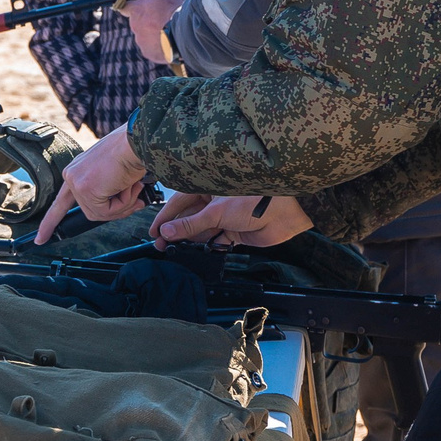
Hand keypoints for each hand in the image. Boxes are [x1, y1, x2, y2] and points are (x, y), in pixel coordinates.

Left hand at [34, 124, 148, 246]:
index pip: (60, 202)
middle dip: (117, 210)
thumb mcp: (114, 176)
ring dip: (124, 205)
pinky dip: (124, 203)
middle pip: (91, 212)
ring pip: (100, 214)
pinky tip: (127, 186)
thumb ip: (110, 194)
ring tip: (132, 186)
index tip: (40, 239)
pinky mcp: (85, 188)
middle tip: (136, 198)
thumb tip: (123, 210)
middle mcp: (72, 175)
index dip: (50, 222)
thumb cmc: (132, 153)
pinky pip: (107, 212)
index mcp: (77, 171)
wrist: (137, 142)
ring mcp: (76, 182)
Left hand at [117, 0, 186, 65]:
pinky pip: (151, 48)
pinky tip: (169, 41)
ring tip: (169, 31)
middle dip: (146, 20)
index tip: (141, 6)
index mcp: (136, 11)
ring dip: (152, 33)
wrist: (187, 34)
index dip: (132, 6)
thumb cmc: (174, 11)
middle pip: (137, 22)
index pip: (124, 7)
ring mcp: (141, 42)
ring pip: (144, 36)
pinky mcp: (149, 53)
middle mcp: (135, 27)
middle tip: (163, 18)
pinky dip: (158, 46)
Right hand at [153, 192, 312, 249]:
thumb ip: (191, 224)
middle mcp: (214, 201)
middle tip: (160, 245)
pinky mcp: (233, 232)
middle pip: (188, 217)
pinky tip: (193, 252)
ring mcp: (223, 217)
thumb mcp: (217, 212)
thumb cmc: (254, 200)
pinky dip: (203, 246)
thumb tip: (167, 231)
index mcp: (208, 188)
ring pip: (199, 230)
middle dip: (174, 231)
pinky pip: (213, 240)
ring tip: (172, 250)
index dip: (165, 217)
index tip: (154, 231)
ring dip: (187, 240)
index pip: (180, 202)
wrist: (286, 214)